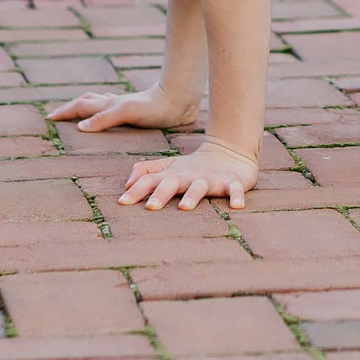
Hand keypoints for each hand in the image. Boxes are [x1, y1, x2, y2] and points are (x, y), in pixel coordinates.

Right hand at [47, 83, 196, 133]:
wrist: (178, 99)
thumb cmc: (154, 107)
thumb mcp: (126, 112)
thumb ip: (104, 118)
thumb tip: (80, 127)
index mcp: (109, 105)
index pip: (80, 106)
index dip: (64, 112)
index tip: (49, 118)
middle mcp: (114, 103)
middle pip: (86, 102)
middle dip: (71, 107)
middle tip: (58, 115)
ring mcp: (124, 105)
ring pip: (99, 103)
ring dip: (85, 107)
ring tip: (78, 112)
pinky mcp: (135, 110)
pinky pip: (112, 110)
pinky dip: (103, 112)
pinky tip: (108, 117)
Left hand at [119, 138, 259, 209]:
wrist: (230, 152)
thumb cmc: (193, 167)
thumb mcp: (169, 167)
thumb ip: (147, 172)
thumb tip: (127, 183)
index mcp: (173, 175)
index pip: (151, 180)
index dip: (137, 190)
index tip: (122, 202)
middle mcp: (189, 176)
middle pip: (172, 183)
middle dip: (161, 194)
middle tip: (150, 207)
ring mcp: (211, 179)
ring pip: (200, 187)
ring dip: (193, 196)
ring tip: (185, 207)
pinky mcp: (232, 181)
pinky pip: (234, 188)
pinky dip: (236, 195)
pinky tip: (237, 206)